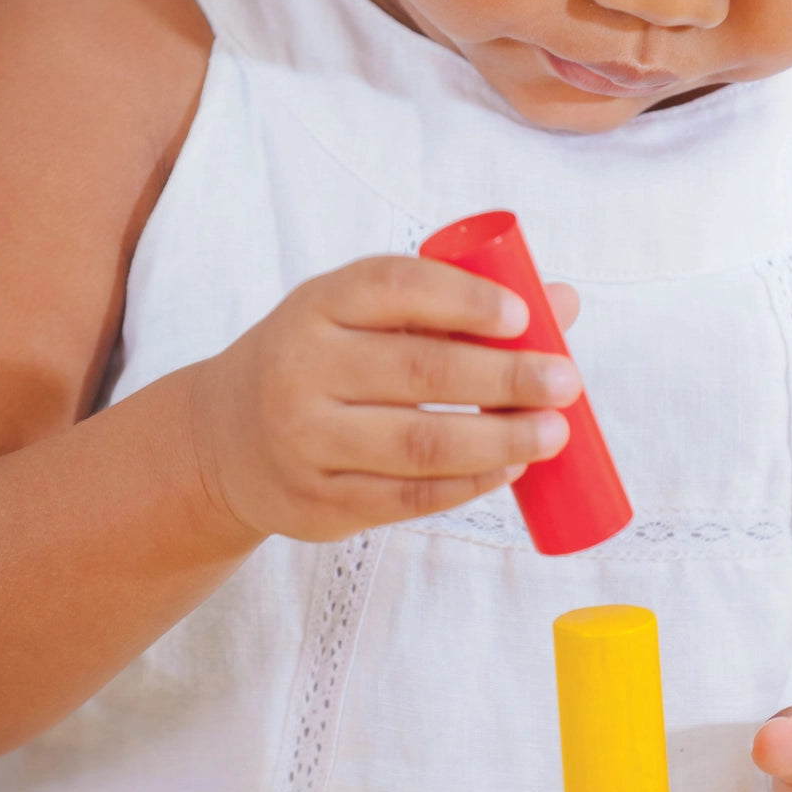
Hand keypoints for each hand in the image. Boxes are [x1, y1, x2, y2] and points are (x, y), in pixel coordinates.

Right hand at [189, 255, 582, 541]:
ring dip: (499, 439)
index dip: (464, 301)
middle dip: (504, 378)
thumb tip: (563, 302)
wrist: (225, 439)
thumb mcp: (362, 317)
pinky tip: (508, 469)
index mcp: (317, 305)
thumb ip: (453, 307)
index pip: (394, 289)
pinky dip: (468, 484)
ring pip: (420, 443)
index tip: (523, 316)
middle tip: (565, 382)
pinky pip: (408, 498)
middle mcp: (301, 369)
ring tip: (552, 433)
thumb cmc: (321, 363)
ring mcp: (305, 441)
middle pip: (419, 372)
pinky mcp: (319, 502)